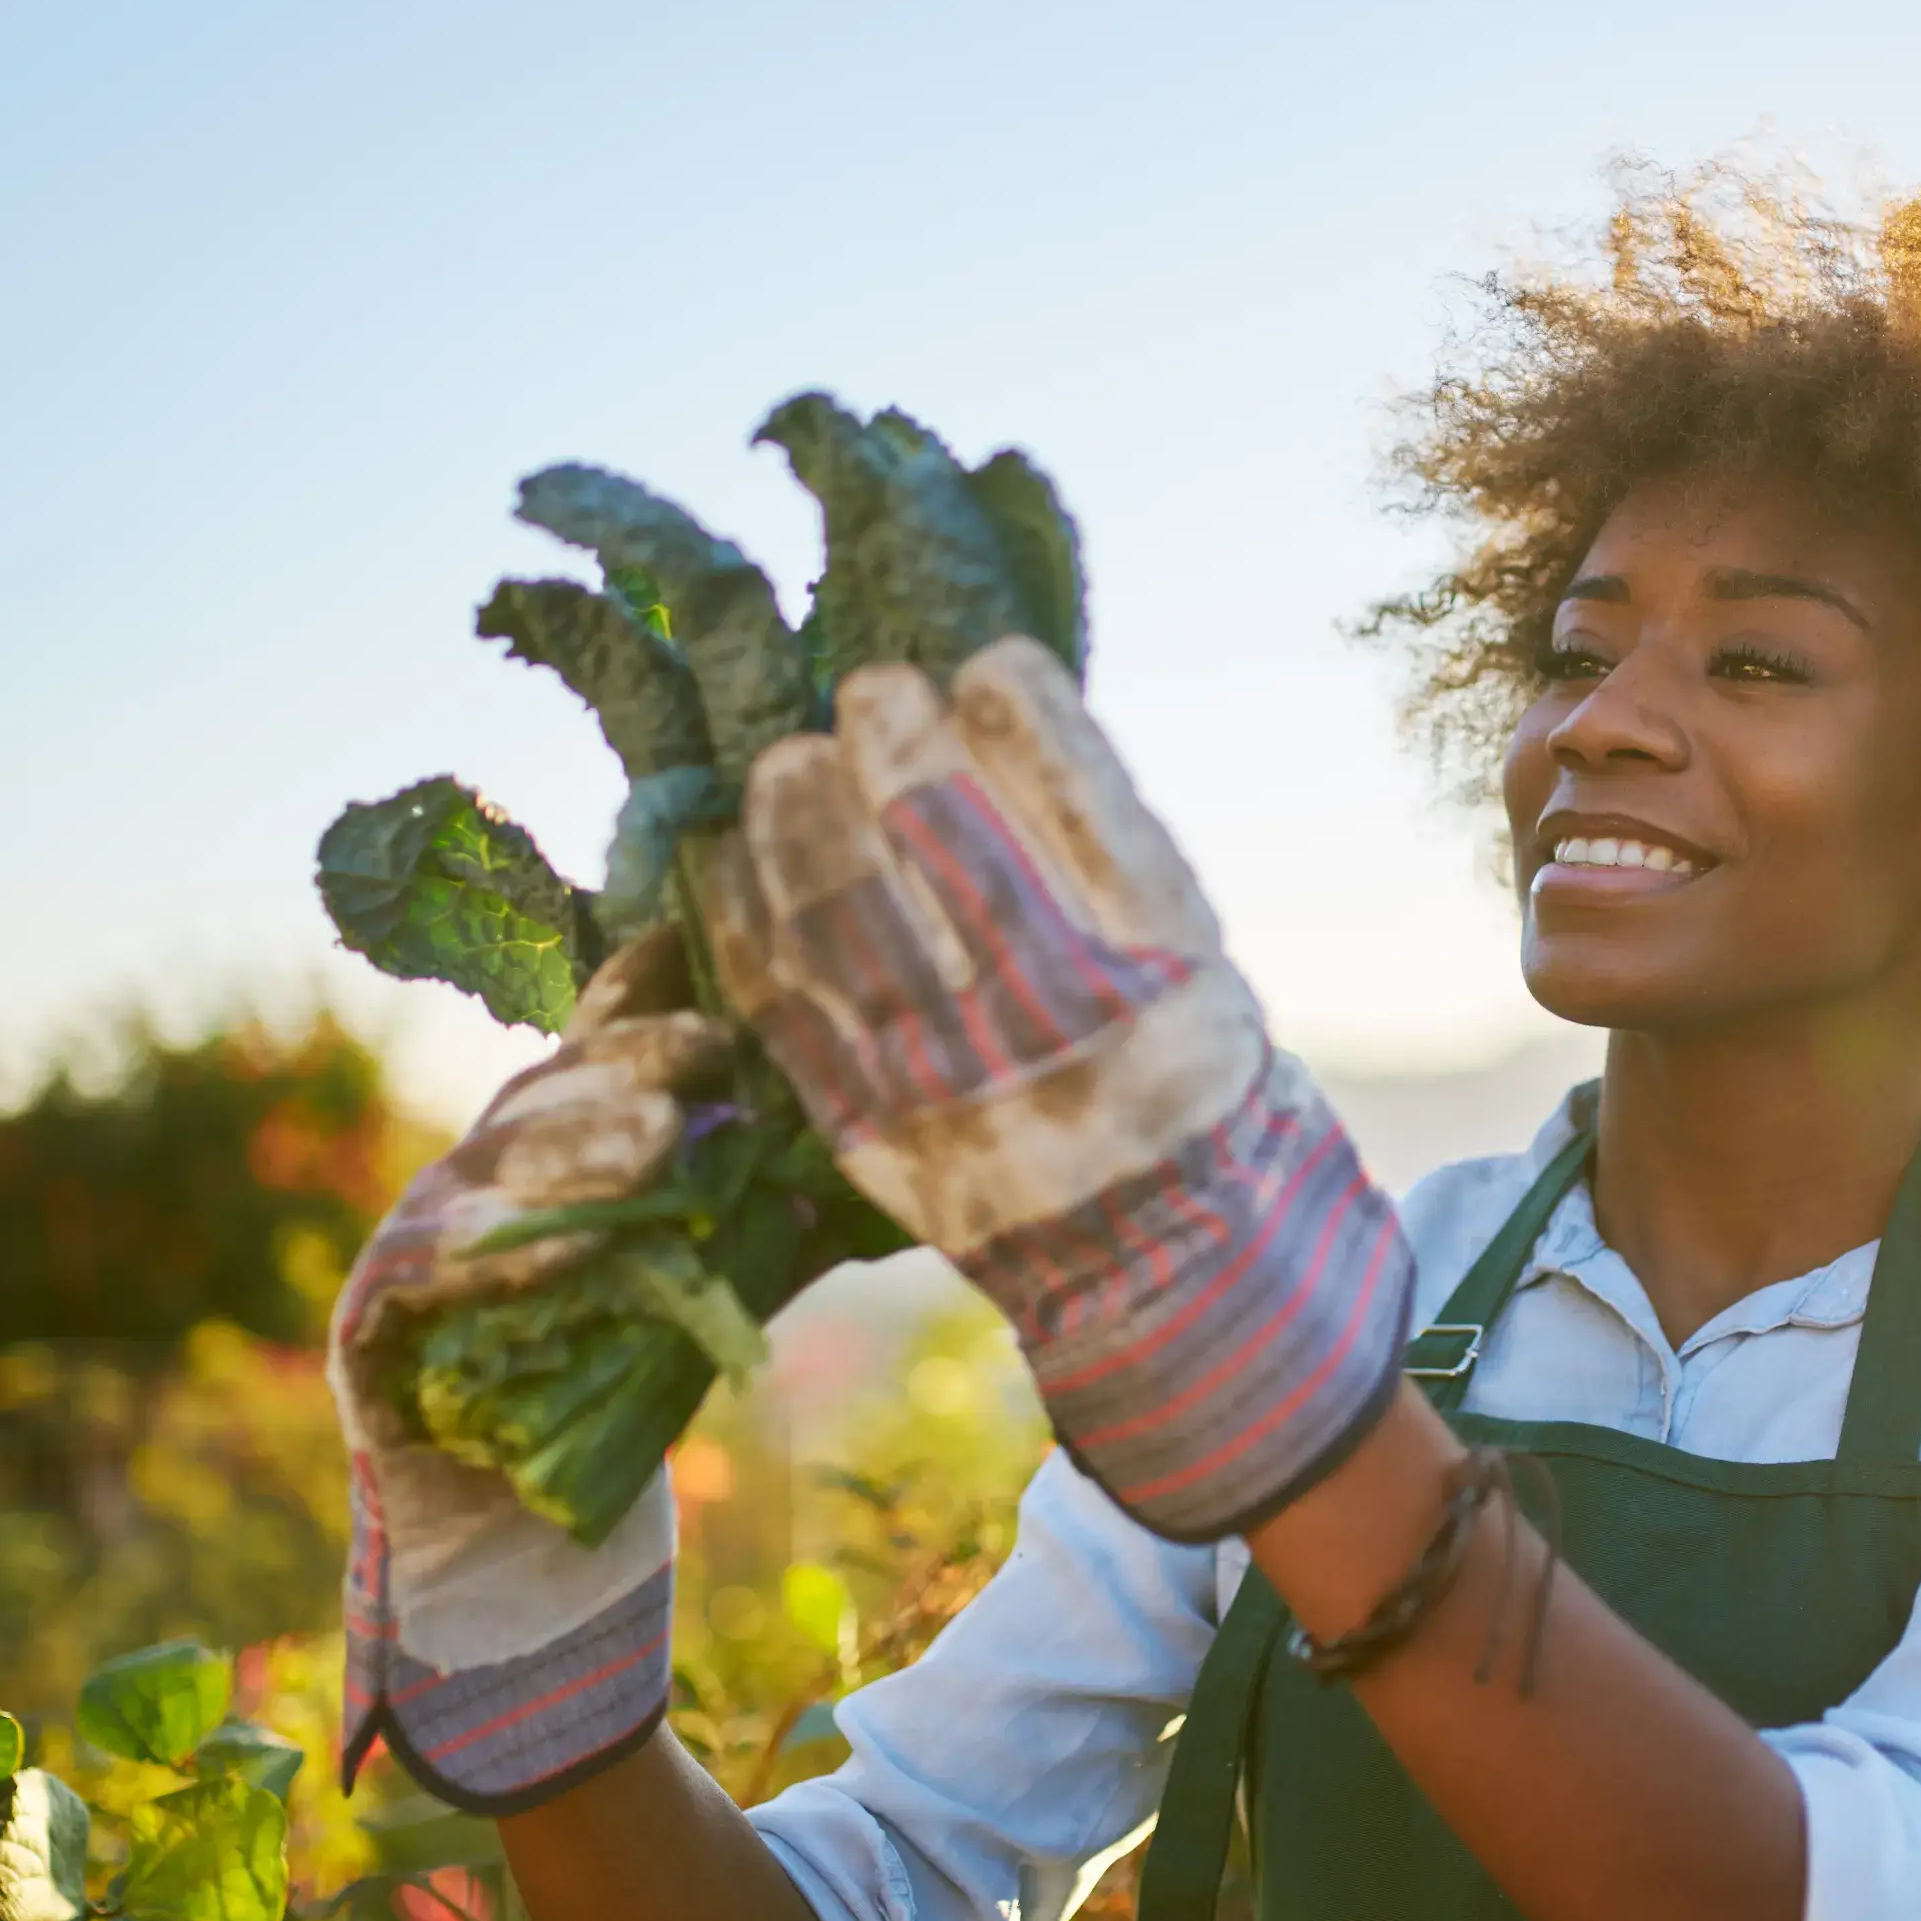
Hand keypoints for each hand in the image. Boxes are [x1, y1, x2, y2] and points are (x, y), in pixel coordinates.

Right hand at [332, 928, 730, 1808]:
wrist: (519, 1563)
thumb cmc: (608, 1418)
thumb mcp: (689, 1294)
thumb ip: (736, 1220)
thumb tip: (843, 1156)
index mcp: (535, 1161)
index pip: (583, 1050)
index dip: (630, 991)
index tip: (691, 932)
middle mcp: (462, 1187)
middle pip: (542, 1099)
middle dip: (626, 1066)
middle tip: (713, 1050)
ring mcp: (408, 1253)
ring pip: (492, 1175)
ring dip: (581, 1153)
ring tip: (663, 1141)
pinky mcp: (373, 1332)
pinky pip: (436, 1278)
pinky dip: (512, 1261)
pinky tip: (581, 1244)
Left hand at [701, 640, 1412, 1541]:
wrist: (1161, 1264)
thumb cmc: (1176, 1072)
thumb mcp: (1192, 956)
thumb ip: (1105, 845)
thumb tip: (989, 687)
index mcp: (1161, 978)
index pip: (1082, 812)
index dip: (1021, 715)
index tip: (985, 656)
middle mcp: (1056, 1032)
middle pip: (948, 852)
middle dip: (895, 744)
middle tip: (870, 685)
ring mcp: (950, 1088)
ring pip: (845, 920)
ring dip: (800, 816)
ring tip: (787, 754)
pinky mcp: (867, 1132)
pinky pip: (781, 1006)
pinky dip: (743, 916)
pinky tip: (728, 846)